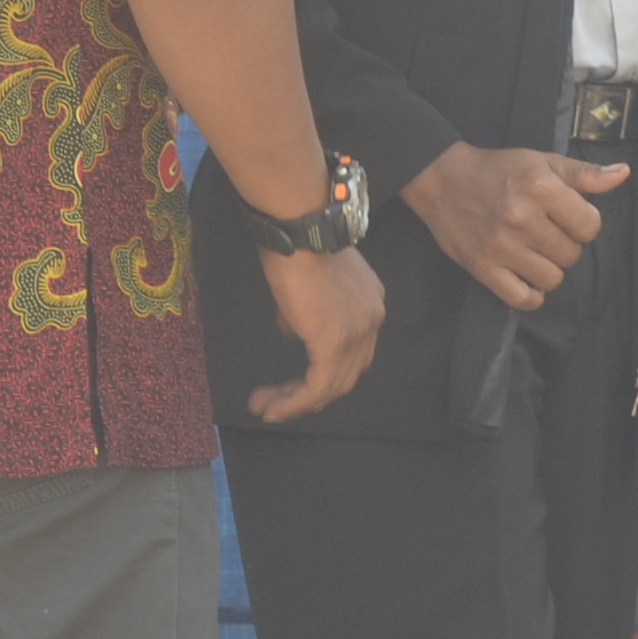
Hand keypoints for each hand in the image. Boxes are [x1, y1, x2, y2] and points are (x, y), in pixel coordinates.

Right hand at [247, 244, 383, 422]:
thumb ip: (306, 314)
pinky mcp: (334, 344)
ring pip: (332, 386)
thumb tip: (294, 331)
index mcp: (370, 304)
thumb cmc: (298, 245)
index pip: (353, 350)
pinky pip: (317, 386)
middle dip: (310, 393)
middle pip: (346, 374)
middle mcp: (372, 321)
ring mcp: (357, 334)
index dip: (324, 371)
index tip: (293, 380)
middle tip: (275, 401)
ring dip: (296, 402)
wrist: (300, 229)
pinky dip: (294, 402)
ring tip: (265, 407)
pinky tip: (272, 408)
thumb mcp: (307, 286)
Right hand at [403, 144, 625, 310]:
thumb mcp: (543, 162)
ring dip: (549, 269)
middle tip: (546, 232)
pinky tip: (527, 277)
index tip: (567, 216)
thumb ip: (585, 174)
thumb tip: (623, 174)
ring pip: (552, 279)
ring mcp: (502, 246)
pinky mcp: (483, 268)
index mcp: (541, 188)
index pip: (590, 226)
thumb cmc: (499, 169)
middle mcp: (523, 218)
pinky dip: (531, 294)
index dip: (584, 223)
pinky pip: (523, 299)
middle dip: (565, 245)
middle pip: (572, 255)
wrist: (443, 179)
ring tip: (535, 252)